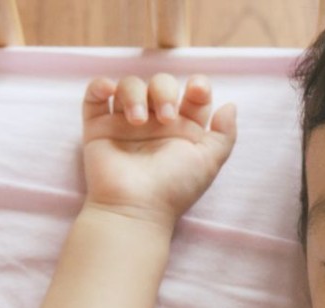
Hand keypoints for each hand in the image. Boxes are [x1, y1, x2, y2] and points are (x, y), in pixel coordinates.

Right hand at [80, 74, 237, 230]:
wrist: (135, 208)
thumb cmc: (173, 188)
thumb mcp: (209, 162)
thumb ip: (225, 134)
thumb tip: (230, 105)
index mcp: (183, 129)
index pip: (193, 95)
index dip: (198, 86)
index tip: (196, 91)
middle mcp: (155, 122)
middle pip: (160, 83)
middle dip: (164, 91)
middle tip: (166, 117)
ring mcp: (125, 123)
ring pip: (129, 85)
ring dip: (134, 93)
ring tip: (137, 120)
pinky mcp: (99, 127)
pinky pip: (95, 96)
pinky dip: (100, 86)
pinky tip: (109, 91)